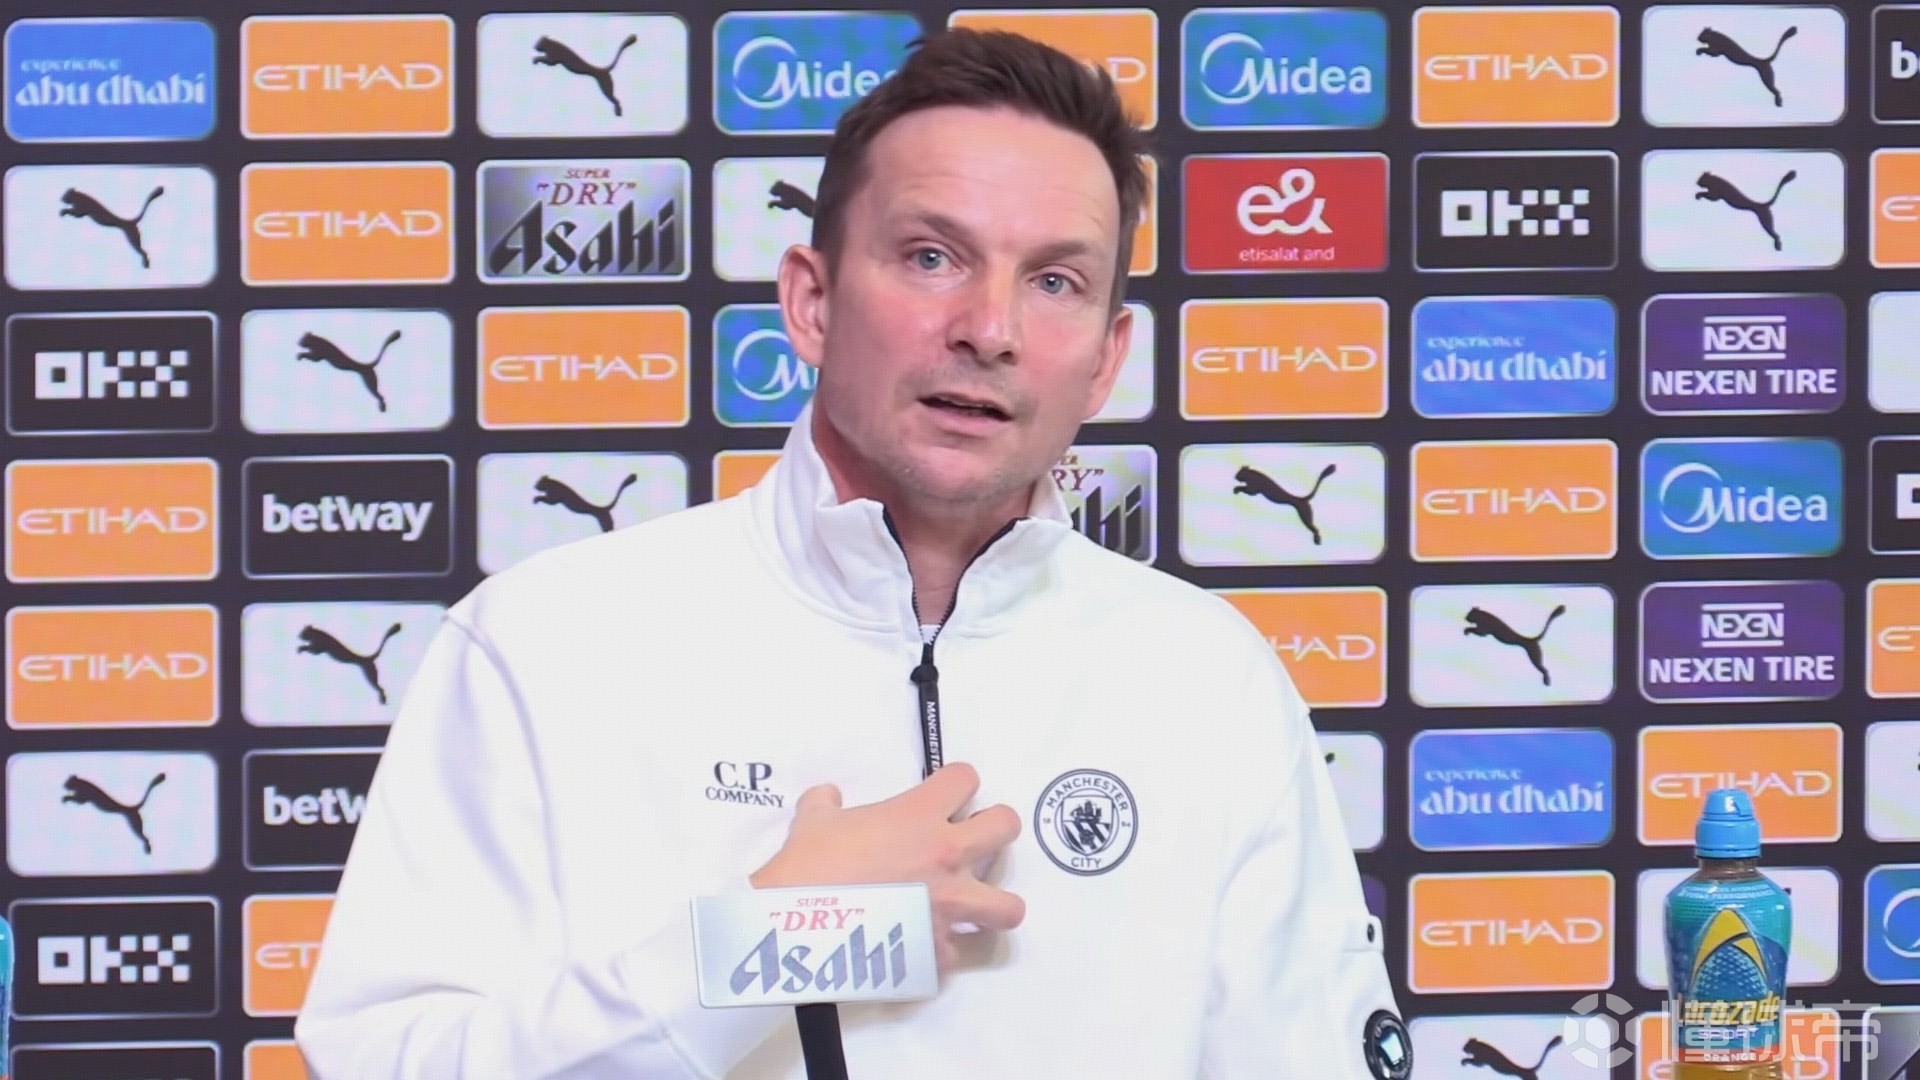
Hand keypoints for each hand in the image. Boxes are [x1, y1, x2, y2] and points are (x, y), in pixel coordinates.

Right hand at [749, 762, 1025, 972]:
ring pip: (1009, 906)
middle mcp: (946, 856)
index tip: (946, 794)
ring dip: (993, 902)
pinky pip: (960, 952)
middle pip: (1006, 827)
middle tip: (971, 839)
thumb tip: (827, 796)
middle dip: (994, 829)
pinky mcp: (937, 950)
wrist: (797, 925)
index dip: (957, 783)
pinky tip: (927, 943)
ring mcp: (948, 906)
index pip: (966, 779)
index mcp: (919, 815)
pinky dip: (946, 949)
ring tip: (973, 903)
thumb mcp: (813, 821)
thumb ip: (826, 803)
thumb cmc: (808, 865)